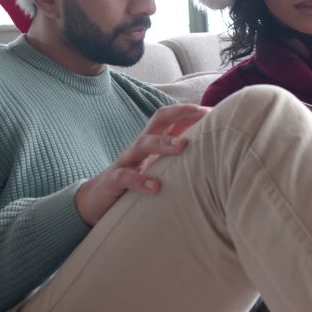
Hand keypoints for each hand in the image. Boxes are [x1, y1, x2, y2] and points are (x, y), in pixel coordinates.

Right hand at [74, 104, 210, 225]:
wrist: (97, 200)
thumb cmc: (135, 180)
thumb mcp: (156, 165)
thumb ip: (175, 155)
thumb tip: (208, 147)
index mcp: (152, 141)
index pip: (171, 117)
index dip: (191, 111)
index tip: (213, 110)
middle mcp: (140, 147)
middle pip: (158, 120)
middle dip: (180, 113)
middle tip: (203, 115)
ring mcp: (126, 161)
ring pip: (143, 143)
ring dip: (163, 143)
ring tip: (182, 146)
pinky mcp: (114, 181)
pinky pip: (125, 176)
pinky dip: (140, 180)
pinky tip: (155, 187)